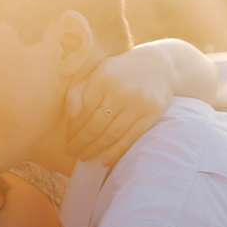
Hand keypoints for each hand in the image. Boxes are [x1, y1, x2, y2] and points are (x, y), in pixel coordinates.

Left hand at [66, 47, 172, 167]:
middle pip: (96, 123)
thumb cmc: (120, 72)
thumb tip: (71, 115)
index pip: (84, 110)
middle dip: (82, 140)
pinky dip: (117, 151)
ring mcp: (138, 102)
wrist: (159, 65)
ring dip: (96, 148)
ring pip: (112, 132)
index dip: (74, 127)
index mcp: (104, 78)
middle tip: (72, 151)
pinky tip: (105, 161)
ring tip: (84, 156)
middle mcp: (121, 90)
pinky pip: (131, 136)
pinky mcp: (152, 113)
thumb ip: (79, 92)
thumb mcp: (98, 74)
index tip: (68, 138)